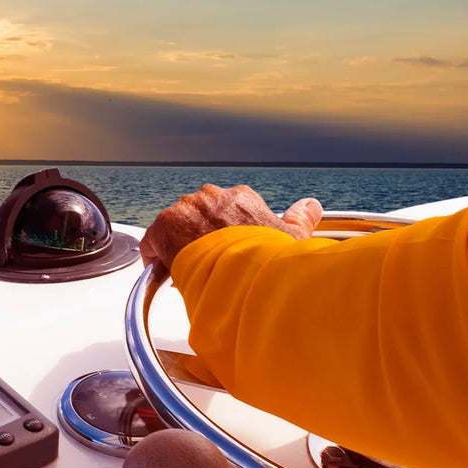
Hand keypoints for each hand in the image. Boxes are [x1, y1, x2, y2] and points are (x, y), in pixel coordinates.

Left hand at [139, 185, 322, 276]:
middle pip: (200, 216)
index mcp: (241, 198)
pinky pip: (155, 238)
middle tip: (206, 264)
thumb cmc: (268, 259)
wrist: (242, 271)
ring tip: (187, 270)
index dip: (224, 235)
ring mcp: (187, 208)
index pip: (227, 211)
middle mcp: (213, 196)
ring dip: (180, 245)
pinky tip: (163, 271)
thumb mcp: (293, 239)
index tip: (224, 252)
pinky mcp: (166, 224)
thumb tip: (312, 205)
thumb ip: (300, 219)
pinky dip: (156, 254)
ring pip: (178, 226)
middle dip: (201, 237)